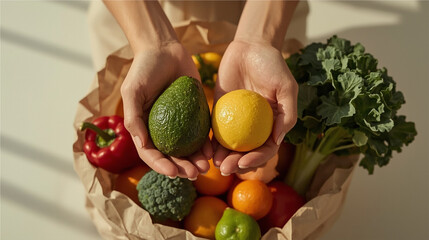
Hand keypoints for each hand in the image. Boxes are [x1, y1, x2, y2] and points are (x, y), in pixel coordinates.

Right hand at [121, 42, 211, 178]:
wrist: (164, 49)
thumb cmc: (144, 69)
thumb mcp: (132, 91)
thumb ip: (133, 117)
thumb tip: (142, 145)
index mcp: (145, 128)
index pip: (152, 154)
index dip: (161, 166)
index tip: (172, 173)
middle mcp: (162, 129)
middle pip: (172, 156)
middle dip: (182, 168)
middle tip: (194, 174)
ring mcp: (180, 123)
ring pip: (188, 149)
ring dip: (196, 161)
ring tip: (206, 168)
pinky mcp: (196, 113)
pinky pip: (202, 132)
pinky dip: (206, 144)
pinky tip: (212, 151)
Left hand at [213, 40, 297, 174]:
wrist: (250, 46)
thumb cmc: (272, 65)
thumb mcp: (286, 86)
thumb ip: (287, 113)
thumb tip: (278, 140)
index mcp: (272, 124)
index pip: (265, 148)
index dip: (256, 160)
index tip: (244, 163)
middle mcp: (255, 126)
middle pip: (246, 152)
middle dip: (236, 164)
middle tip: (225, 169)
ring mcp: (236, 120)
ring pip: (229, 145)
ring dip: (223, 157)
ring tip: (214, 164)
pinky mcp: (220, 111)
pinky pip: (215, 130)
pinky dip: (210, 142)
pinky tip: (204, 150)